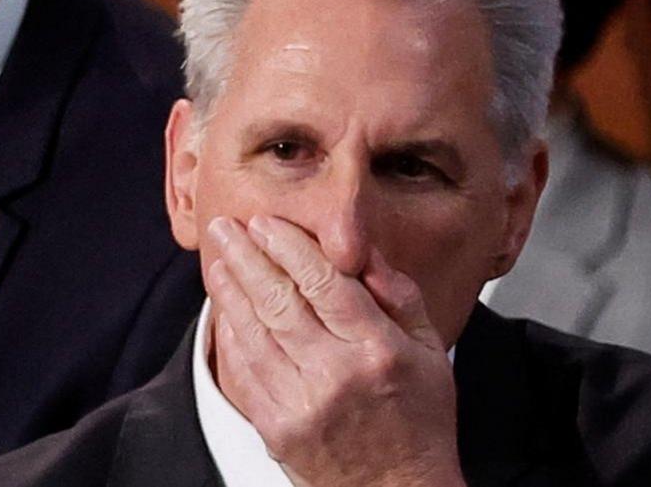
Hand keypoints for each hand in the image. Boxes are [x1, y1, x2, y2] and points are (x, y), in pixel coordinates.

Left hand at [205, 215, 465, 486]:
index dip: (289, 246)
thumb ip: (399, 296)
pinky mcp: (276, 428)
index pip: (324, 282)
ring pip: (254, 332)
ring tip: (218, 258)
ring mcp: (301, 403)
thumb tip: (363, 252)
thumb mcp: (432, 352)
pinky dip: (230, 336)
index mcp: (377, 350)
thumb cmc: (421, 422)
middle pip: (280, 300)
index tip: (267, 223)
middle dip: (247, 257)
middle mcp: (336, 374)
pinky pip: (244, 371)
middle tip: (226, 227)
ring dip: (230, 289)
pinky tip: (223, 310)